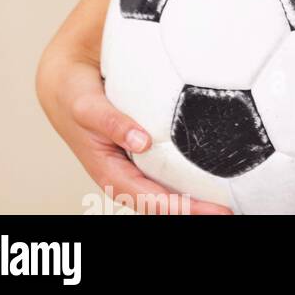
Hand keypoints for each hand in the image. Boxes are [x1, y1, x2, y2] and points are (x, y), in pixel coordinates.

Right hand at [36, 40, 231, 214]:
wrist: (65, 84)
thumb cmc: (76, 97)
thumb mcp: (89, 108)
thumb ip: (112, 123)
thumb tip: (142, 141)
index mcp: (110, 172)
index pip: (148, 199)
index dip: (178, 208)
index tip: (209, 211)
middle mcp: (124, 173)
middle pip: (162, 202)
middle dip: (193, 209)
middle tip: (229, 210)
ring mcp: (133, 163)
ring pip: (166, 189)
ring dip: (193, 197)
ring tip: (227, 198)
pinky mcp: (142, 149)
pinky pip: (167, 168)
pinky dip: (188, 174)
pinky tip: (214, 167)